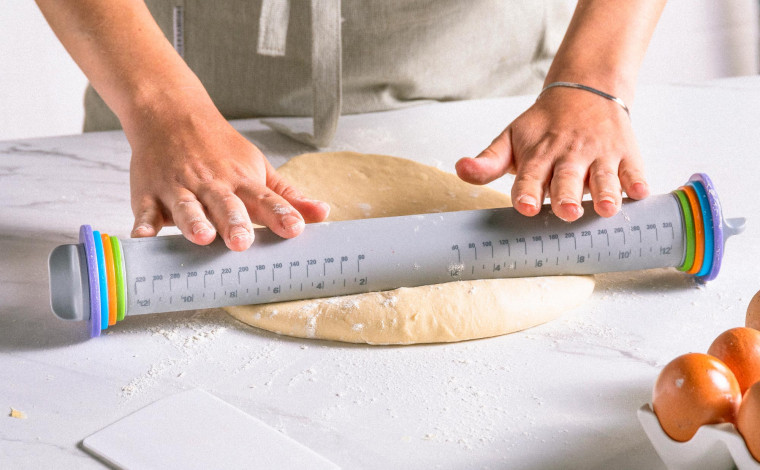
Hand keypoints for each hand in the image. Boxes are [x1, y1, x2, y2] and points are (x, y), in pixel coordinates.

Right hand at [126, 93, 329, 250]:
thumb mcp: (257, 168)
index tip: (295, 229)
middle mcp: (212, 185)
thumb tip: (323, 214)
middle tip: (243, 241)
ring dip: (194, 222)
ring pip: (187, 207)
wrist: (170, 113)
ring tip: (202, 237)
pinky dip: (143, 223)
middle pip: (225, 205)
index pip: (265, 199)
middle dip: (235, 222)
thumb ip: (287, 196)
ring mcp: (179, 188)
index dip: (280, 214)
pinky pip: (145, 210)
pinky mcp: (149, 193)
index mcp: (241, 181)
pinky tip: (143, 237)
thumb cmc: (219, 150)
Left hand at [455, 86, 648, 220]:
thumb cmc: (543, 126)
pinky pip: (633, 168)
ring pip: (602, 176)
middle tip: (567, 211)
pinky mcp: (625, 152)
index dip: (526, 191)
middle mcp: (568, 155)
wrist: (585, 89)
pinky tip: (639, 192)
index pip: (529, 176)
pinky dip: (637, 180)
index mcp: (538, 155)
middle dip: (566, 195)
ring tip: (606, 208)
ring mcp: (599, 154)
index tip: (524, 206)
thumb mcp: (511, 138)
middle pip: (567, 179)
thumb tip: (460, 170)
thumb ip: (487, 162)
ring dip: (605, 192)